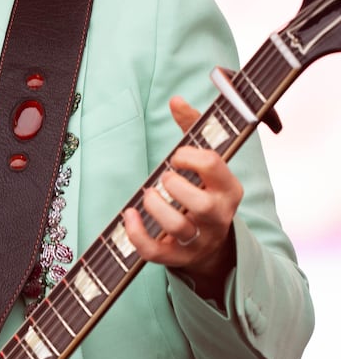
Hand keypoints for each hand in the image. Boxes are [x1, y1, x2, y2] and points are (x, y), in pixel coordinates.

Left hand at [122, 96, 242, 301]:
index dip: (190, 156)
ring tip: (148, 195)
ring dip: (156, 207)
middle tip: (164, 179)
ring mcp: (199, 240)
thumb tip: (175, 100)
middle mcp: (219, 216)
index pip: (214, 166)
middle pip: (200, 203)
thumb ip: (192, 129)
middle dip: (174, 184)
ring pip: (178, 227)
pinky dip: (137, 234)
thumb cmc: (203, 193)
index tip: (177, 157)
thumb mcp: (205, 163)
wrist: (211, 245)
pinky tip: (129, 215)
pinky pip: (156, 251)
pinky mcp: (178, 257)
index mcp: (230, 189)